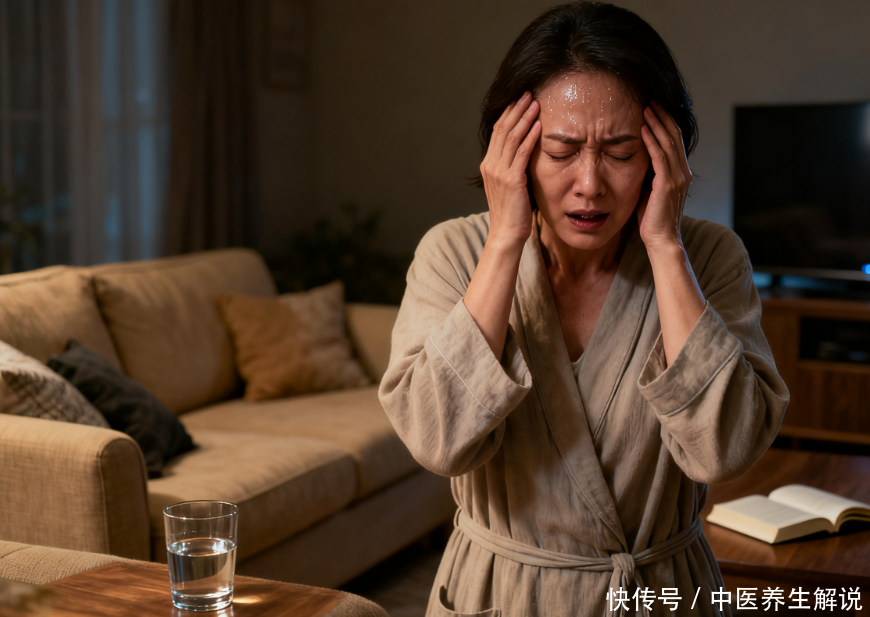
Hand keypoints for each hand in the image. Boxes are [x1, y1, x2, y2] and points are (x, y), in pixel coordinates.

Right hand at [479, 91, 541, 247]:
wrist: (506, 234)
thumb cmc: (513, 213)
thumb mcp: (509, 186)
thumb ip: (513, 168)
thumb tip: (525, 154)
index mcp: (489, 165)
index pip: (498, 133)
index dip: (509, 114)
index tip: (520, 100)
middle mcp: (490, 165)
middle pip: (503, 130)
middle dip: (516, 109)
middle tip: (528, 93)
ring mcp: (499, 172)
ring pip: (511, 137)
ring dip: (524, 118)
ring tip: (535, 102)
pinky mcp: (511, 180)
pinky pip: (521, 152)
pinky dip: (530, 136)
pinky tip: (539, 125)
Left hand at [638, 101, 692, 251]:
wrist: (661, 240)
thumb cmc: (652, 218)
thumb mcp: (650, 190)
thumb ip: (648, 174)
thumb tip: (636, 159)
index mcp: (680, 172)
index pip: (674, 140)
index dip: (665, 122)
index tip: (653, 107)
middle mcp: (683, 172)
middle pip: (674, 136)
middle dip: (662, 116)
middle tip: (650, 99)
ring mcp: (677, 177)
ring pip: (668, 142)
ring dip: (656, 123)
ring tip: (645, 107)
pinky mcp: (668, 185)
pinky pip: (660, 157)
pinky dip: (652, 141)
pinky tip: (643, 129)